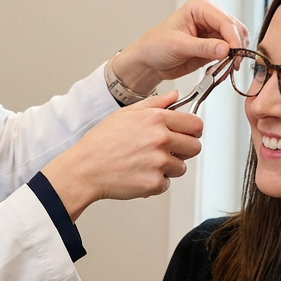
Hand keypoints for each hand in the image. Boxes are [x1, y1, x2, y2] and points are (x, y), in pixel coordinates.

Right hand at [41, 92, 204, 220]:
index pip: (195, 124)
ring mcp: (159, 162)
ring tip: (145, 163)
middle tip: (166, 151)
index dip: (193, 130)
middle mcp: (160, 139)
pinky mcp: (154, 183)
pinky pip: (166, 184)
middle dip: (184, 150)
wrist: (84, 169)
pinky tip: (138, 174)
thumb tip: (174, 96)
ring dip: (168, 168)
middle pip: (195, 147)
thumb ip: (155, 103)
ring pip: (181, 167)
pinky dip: (155, 182)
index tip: (188, 134)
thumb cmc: (100, 143)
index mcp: (155, 119)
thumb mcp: (126, 114)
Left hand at [110, 0, 248, 94]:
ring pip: (237, 42)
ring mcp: (213, 31)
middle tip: (233, 65)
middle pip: (236, 30)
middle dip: (237, 47)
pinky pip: (230, 54)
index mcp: (200, 7)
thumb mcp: (178, 46)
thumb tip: (226, 49)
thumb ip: (203, 47)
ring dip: (235, 56)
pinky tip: (222, 70)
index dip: (233, 38)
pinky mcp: (215, 46)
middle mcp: (210, 16)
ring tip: (227, 69)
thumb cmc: (155, 46)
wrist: (149, 62)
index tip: (235, 54)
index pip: (225, 20)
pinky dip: (230, 62)